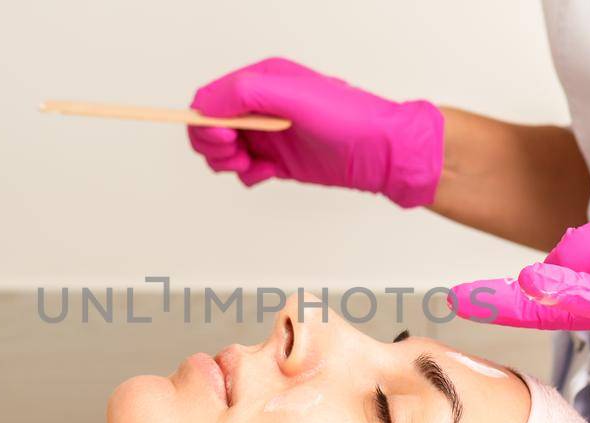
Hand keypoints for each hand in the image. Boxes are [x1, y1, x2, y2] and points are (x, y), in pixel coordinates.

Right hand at [187, 57, 443, 207]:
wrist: (383, 152)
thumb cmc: (348, 118)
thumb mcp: (294, 97)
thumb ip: (248, 93)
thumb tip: (208, 107)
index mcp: (262, 80)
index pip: (210, 97)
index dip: (206, 120)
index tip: (225, 138)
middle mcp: (261, 105)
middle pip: (209, 126)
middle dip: (214, 145)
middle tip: (236, 155)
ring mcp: (267, 133)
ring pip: (222, 151)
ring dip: (228, 162)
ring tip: (253, 165)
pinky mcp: (276, 159)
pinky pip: (244, 170)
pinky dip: (249, 175)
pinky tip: (272, 173)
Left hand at [450, 216, 589, 422]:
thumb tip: (550, 289)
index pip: (587, 244)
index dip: (546, 265)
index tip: (504, 297)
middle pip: (586, 248)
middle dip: (525, 276)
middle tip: (470, 298)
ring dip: (548, 283)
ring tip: (508, 290)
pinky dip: (588, 298)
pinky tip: (555, 300)